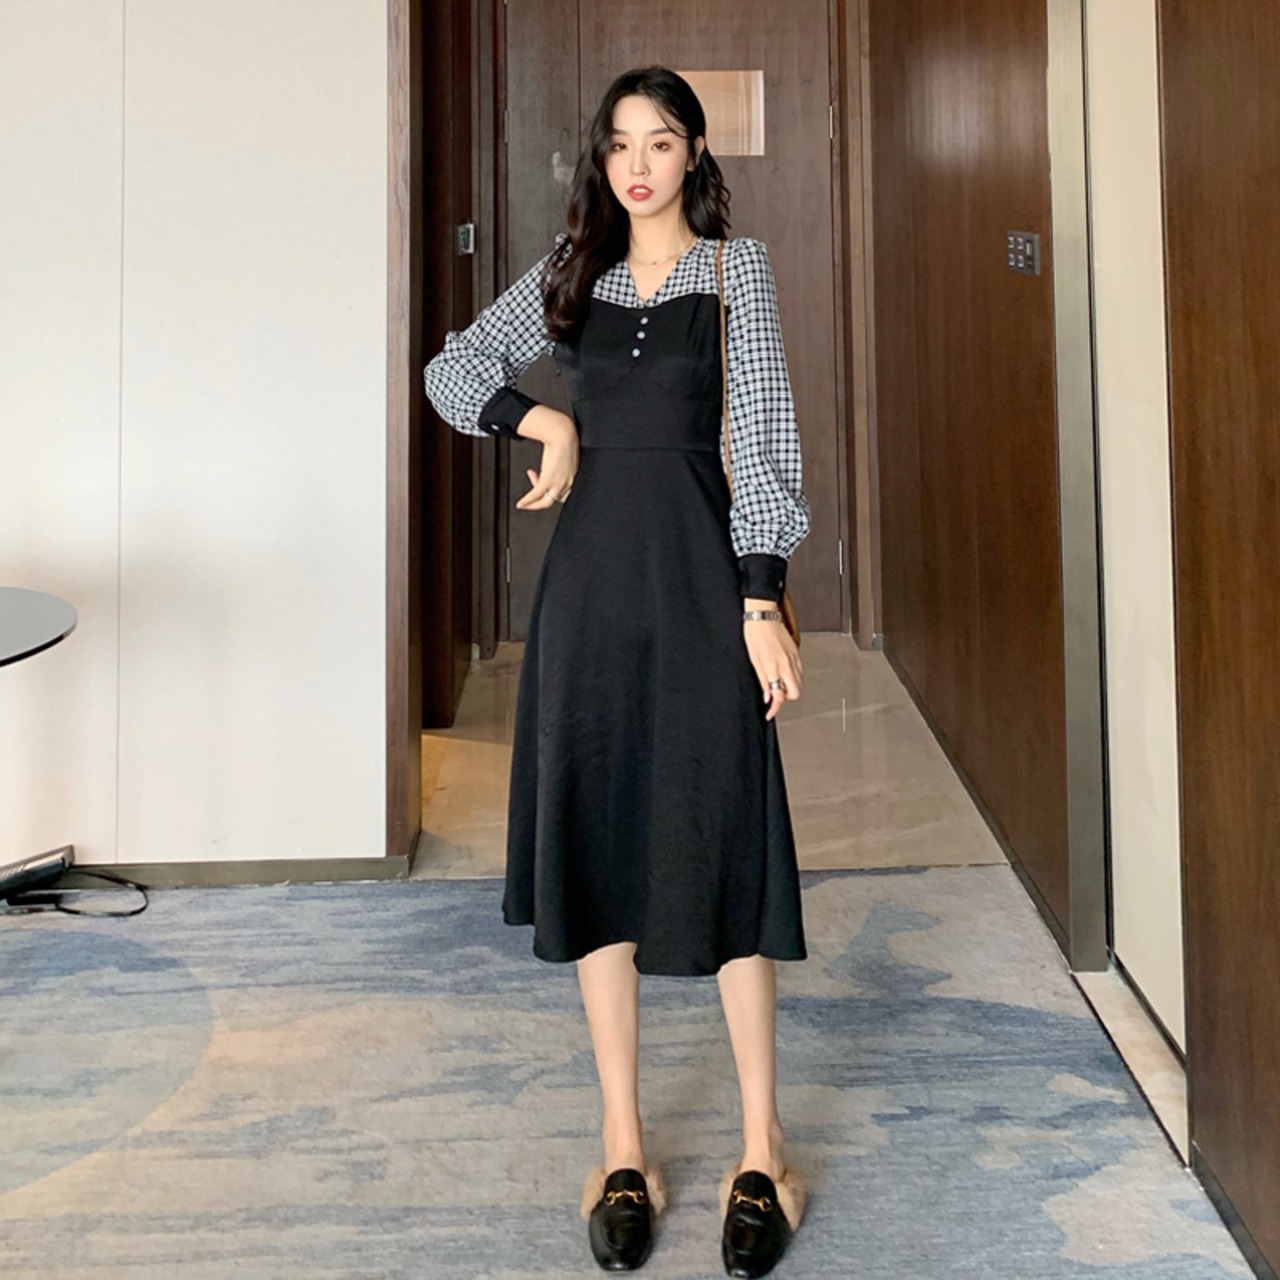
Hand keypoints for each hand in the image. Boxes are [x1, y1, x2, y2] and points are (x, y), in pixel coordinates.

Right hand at [515, 410, 578, 508]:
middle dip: (541, 500)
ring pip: (546, 501)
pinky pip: (536, 495)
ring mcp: (559, 482)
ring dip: (533, 503)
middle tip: (531, 501)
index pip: (563, 493)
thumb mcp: (564, 454)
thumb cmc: (564, 439)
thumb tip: (550, 461)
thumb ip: (559, 462)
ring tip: (524, 504)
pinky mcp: (549, 480)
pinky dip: (527, 501)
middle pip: (554, 499)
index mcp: (573, 476)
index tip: (540, 483)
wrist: (562, 433)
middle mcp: (568, 482)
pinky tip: (521, 503)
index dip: (551, 492)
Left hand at [742, 600, 802, 720]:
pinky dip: (793, 676)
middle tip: (774, 695)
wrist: (763, 614)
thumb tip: (766, 695)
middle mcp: (786, 664)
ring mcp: (794, 658)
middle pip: (795, 692)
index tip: (769, 713)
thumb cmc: (755, 633)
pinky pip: (799, 671)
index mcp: (773, 666)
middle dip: (786, 698)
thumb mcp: (753, 659)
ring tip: (777, 682)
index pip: (779, 696)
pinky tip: (782, 672)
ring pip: (799, 682)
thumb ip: (762, 679)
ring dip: (790, 687)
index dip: (774, 708)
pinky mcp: (797, 652)